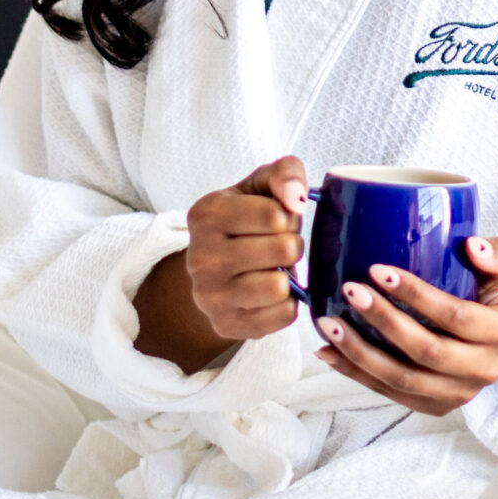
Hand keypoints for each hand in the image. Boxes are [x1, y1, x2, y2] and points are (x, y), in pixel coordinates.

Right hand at [135, 155, 309, 367]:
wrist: (213, 268)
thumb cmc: (247, 219)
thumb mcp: (261, 185)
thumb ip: (285, 173)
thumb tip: (296, 199)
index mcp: (207, 214)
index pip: (275, 215)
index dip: (288, 217)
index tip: (278, 220)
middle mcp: (200, 257)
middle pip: (283, 250)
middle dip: (291, 245)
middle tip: (279, 246)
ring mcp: (209, 296)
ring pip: (279, 287)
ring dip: (289, 276)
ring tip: (274, 268)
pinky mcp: (225, 324)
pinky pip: (282, 316)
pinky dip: (287, 303)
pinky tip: (272, 293)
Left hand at [313, 236, 497, 414]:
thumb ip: (497, 252)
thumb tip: (471, 244)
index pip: (455, 315)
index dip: (416, 294)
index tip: (378, 270)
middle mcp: (483, 369)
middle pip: (426, 351)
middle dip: (383, 321)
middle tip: (351, 291)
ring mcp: (459, 393)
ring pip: (403, 379)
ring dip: (361, 353)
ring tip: (329, 323)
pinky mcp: (436, 406)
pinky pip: (390, 393)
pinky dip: (356, 373)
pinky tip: (329, 351)